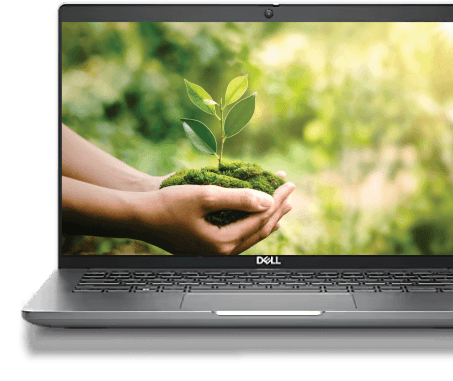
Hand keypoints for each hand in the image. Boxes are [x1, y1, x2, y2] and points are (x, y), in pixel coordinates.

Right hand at [135, 177, 293, 254]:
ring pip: (250, 234)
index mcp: (222, 243)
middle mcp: (221, 252)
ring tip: (283, 206)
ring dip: (268, 217)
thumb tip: (268, 201)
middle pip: (259, 229)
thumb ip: (239, 198)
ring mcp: (214, 251)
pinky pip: (238, 236)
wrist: (139, 216)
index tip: (288, 182)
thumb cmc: (168, 204)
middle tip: (291, 191)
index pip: (260, 219)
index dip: (277, 200)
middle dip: (277, 209)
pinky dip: (252, 224)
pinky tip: (259, 218)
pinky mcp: (208, 246)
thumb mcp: (205, 196)